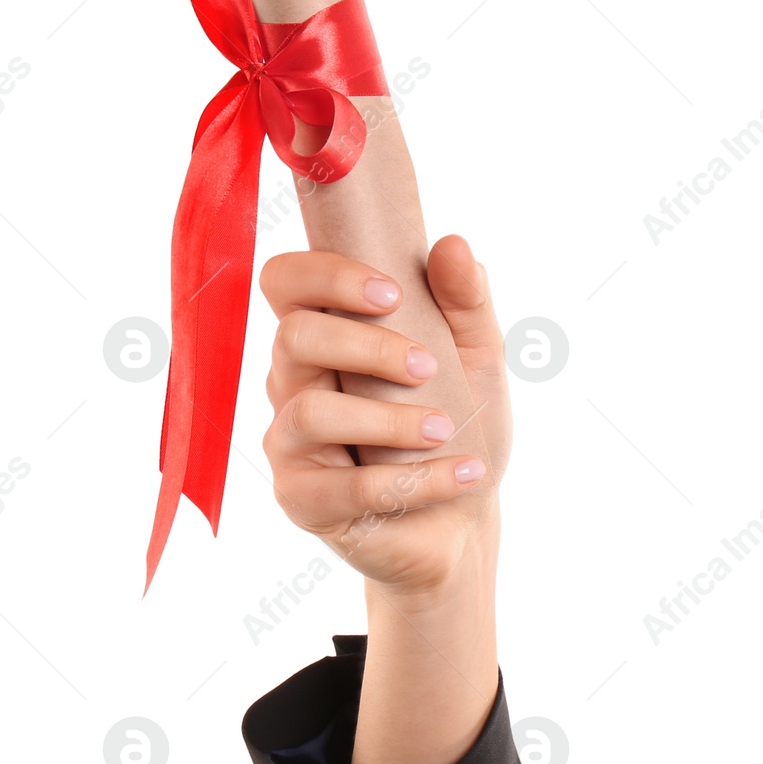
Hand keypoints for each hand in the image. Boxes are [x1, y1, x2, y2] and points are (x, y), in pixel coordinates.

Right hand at [258, 234, 509, 602]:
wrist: (464, 519)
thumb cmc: (459, 425)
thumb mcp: (477, 358)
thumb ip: (466, 301)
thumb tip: (452, 244)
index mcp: (323, 333)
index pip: (285, 281)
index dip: (326, 275)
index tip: (392, 293)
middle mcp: (291, 381)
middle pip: (293, 336)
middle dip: (366, 345)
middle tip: (427, 367)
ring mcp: (289, 442)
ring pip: (311, 412)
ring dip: (390, 419)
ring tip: (444, 428)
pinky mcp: (301, 499)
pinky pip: (347, 487)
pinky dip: (417, 479)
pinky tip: (465, 472)